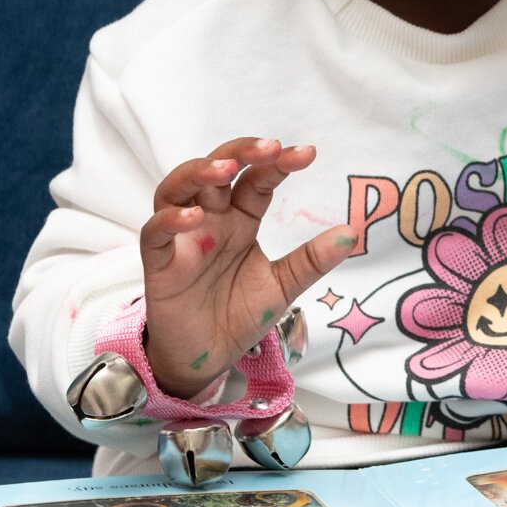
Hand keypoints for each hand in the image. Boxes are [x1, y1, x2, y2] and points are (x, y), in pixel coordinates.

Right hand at [139, 137, 354, 397]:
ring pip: (177, 187)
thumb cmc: (239, 315)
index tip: (308, 154)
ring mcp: (183, 237)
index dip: (279, 163)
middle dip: (242, 152)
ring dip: (199, 171)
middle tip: (272, 148)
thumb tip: (351, 233)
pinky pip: (155, 233)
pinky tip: (194, 216)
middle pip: (217, 168)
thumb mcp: (283, 286)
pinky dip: (170, 220)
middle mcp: (211, 219)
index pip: (258, 179)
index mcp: (240, 219)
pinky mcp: (159, 263)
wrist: (208, 358)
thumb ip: (311, 260)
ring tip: (225, 168)